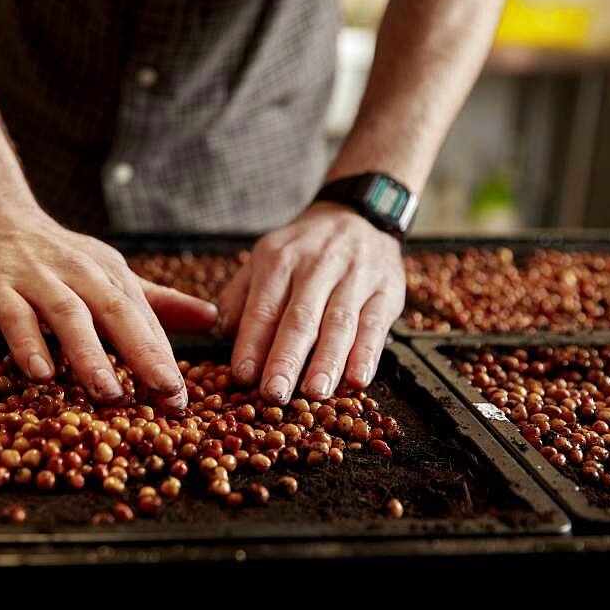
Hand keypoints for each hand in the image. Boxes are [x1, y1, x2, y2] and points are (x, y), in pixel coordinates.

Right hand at [0, 206, 217, 408]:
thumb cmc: (55, 257)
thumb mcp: (109, 272)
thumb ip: (158, 301)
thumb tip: (213, 318)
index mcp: (111, 274)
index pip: (143, 319)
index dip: (164, 358)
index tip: (181, 399)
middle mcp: (79, 274)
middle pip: (116, 312)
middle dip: (143, 353)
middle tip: (165, 392)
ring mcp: (36, 280)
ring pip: (68, 315)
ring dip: (89, 354)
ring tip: (108, 393)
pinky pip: (15, 317)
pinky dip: (29, 344)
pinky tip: (42, 375)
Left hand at [218, 201, 404, 403]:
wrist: (356, 215)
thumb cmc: (302, 250)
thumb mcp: (264, 259)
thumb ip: (241, 296)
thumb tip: (223, 332)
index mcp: (278, 260)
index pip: (263, 308)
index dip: (252, 343)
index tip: (242, 375)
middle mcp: (316, 266)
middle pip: (300, 318)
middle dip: (286, 359)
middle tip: (275, 393)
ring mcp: (354, 277)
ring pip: (339, 323)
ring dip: (327, 361)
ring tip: (315, 392)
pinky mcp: (385, 289)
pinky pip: (375, 325)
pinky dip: (367, 354)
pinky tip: (358, 379)